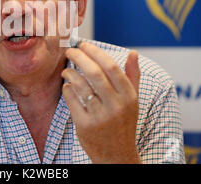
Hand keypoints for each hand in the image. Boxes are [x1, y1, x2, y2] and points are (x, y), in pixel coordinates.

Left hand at [61, 42, 140, 163]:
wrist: (117, 155)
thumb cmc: (124, 123)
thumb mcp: (133, 101)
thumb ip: (133, 76)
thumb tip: (133, 52)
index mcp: (129, 96)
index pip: (111, 66)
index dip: (95, 52)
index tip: (84, 45)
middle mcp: (116, 106)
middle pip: (94, 73)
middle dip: (79, 57)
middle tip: (70, 52)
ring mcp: (100, 117)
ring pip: (80, 85)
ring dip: (70, 73)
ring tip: (66, 70)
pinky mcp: (85, 126)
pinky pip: (72, 100)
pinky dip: (67, 89)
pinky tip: (67, 86)